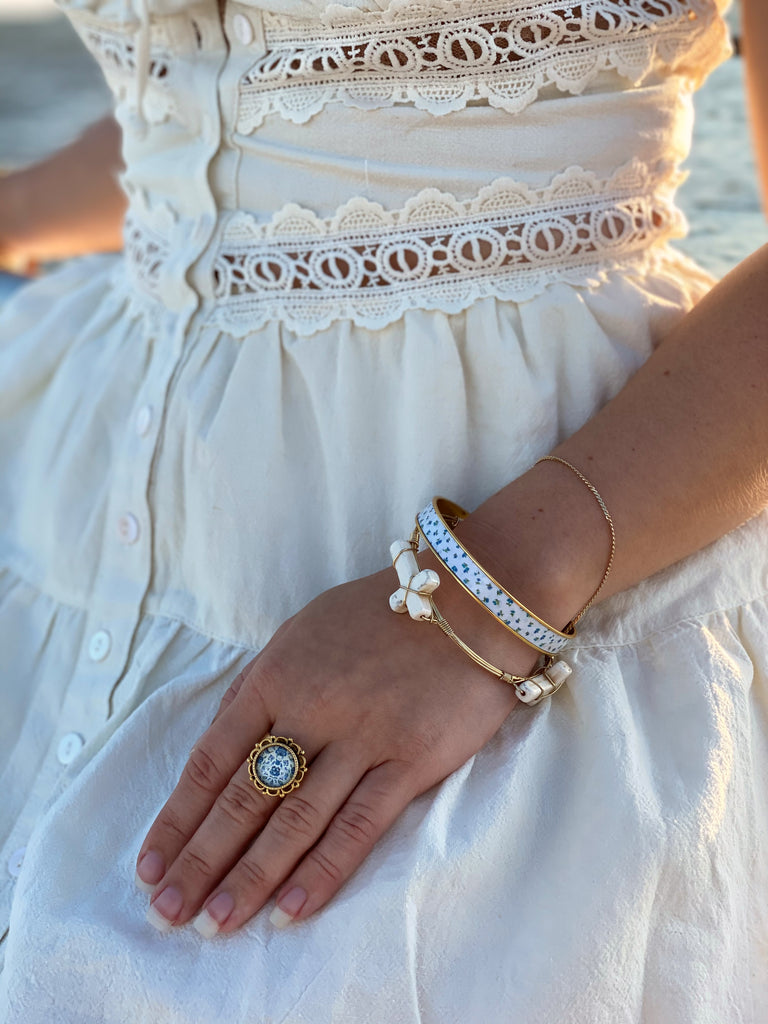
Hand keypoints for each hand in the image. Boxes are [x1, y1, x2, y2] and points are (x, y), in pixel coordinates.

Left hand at [135, 551, 540, 935]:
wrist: (469, 600)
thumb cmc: (379, 615)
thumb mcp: (302, 632)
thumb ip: (259, 686)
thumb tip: (220, 744)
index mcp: (275, 675)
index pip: (212, 760)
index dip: (177, 818)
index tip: (150, 866)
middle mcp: (311, 709)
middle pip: (245, 798)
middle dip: (200, 861)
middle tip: (168, 914)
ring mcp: (362, 737)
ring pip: (295, 820)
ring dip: (250, 877)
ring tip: (215, 924)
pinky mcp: (411, 760)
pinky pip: (359, 825)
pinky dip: (323, 872)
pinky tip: (290, 911)